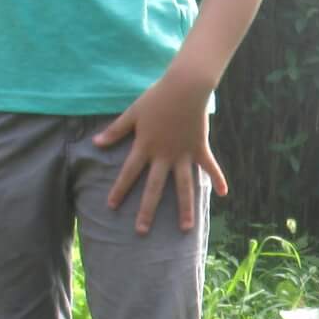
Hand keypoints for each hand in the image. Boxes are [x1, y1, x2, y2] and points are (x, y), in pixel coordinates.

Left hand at [92, 74, 228, 233]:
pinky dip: (217, 178)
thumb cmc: (156, 98)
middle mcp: (164, 155)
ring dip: (184, 208)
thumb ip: (116, 131)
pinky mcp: (199, 148)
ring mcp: (183, 154)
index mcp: (145, 146)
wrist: (185, 87)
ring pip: (183, 186)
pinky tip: (223, 194)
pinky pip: (209, 167)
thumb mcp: (133, 113)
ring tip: (185, 228)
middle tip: (142, 231)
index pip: (129, 172)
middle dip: (147, 210)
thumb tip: (96, 143)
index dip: (119, 189)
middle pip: (154, 187)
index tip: (111, 206)